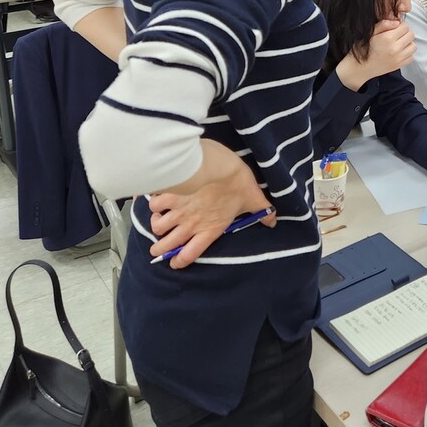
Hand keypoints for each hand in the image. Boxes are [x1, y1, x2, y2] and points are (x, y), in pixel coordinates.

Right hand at [147, 142, 275, 268]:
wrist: (217, 164)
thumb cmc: (236, 181)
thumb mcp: (253, 197)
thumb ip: (262, 211)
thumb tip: (273, 220)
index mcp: (210, 229)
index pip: (189, 254)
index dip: (179, 261)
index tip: (174, 262)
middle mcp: (191, 224)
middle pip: (167, 245)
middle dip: (159, 249)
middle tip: (158, 248)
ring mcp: (178, 210)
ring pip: (157, 228)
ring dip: (156, 226)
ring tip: (159, 223)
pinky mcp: (170, 195)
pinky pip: (153, 206)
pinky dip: (153, 205)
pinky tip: (157, 201)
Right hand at [360, 19, 416, 79]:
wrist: (359, 67)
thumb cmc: (362, 49)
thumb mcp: (370, 33)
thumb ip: (383, 25)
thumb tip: (396, 22)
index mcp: (387, 38)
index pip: (405, 27)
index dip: (400, 26)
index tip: (394, 28)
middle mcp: (395, 48)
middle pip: (411, 35)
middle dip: (405, 33)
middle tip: (396, 35)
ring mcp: (398, 58)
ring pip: (413, 46)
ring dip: (407, 43)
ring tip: (398, 43)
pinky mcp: (399, 65)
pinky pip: (411, 57)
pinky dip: (407, 53)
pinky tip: (399, 52)